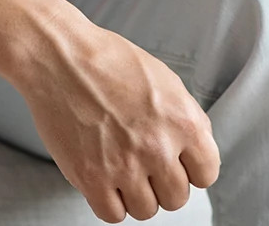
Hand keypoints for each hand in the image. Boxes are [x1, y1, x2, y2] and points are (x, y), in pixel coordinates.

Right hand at [11, 13, 220, 221]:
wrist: (62, 58)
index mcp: (183, 122)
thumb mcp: (166, 81)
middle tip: (148, 166)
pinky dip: (110, 202)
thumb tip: (196, 151)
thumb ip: (186, 119)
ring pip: (146, 210)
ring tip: (124, 170)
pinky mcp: (91, 178)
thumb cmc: (109, 62)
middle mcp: (158, 147)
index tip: (179, 166)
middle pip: (177, 198)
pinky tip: (106, 179)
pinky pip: (113, 214)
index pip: (206, 174)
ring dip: (137, 195)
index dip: (192, 170)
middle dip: (163, 184)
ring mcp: (125, 166)